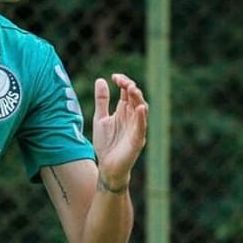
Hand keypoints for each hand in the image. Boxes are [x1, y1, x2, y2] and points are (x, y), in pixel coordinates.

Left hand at [92, 73, 147, 189]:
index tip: (114, 76)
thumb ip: (102, 101)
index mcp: (124, 111)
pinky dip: (141, 118)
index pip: (128, 92)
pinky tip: (139, 108)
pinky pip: (141, 128)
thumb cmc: (106, 143)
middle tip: (122, 81)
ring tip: (131, 88)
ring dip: (137, 98)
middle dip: (131, 87)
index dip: (123, 82)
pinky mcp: (137, 141)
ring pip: (142, 110)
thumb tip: (101, 80)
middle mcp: (132, 118)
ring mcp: (136, 128)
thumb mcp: (100, 118)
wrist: (107, 166)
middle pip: (136, 98)